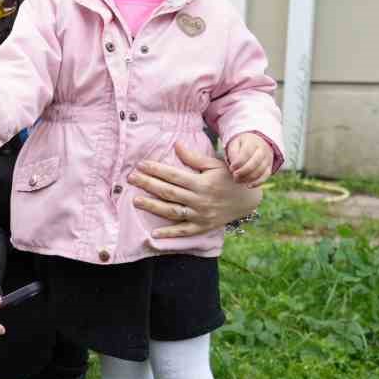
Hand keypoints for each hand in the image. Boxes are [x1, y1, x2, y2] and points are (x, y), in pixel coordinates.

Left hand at [129, 141, 262, 238]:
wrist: (247, 199)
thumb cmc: (228, 178)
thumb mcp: (214, 165)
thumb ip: (194, 158)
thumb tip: (177, 145)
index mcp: (202, 182)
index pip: (173, 175)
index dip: (156, 170)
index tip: (141, 165)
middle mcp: (199, 200)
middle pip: (168, 192)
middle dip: (148, 185)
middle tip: (131, 179)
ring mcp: (200, 215)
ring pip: (172, 211)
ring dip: (152, 207)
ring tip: (135, 201)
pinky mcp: (202, 227)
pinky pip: (184, 231)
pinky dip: (169, 234)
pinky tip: (154, 234)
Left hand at [225, 133, 274, 186]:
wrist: (256, 143)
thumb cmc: (242, 145)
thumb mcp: (235, 144)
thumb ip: (233, 153)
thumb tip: (234, 166)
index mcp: (252, 142)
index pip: (247, 153)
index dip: (238, 162)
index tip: (231, 168)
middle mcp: (262, 150)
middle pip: (255, 162)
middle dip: (243, 171)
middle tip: (234, 175)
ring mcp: (267, 159)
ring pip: (260, 170)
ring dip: (248, 178)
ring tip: (237, 180)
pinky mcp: (269, 167)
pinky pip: (266, 176)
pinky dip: (258, 182)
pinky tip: (248, 186)